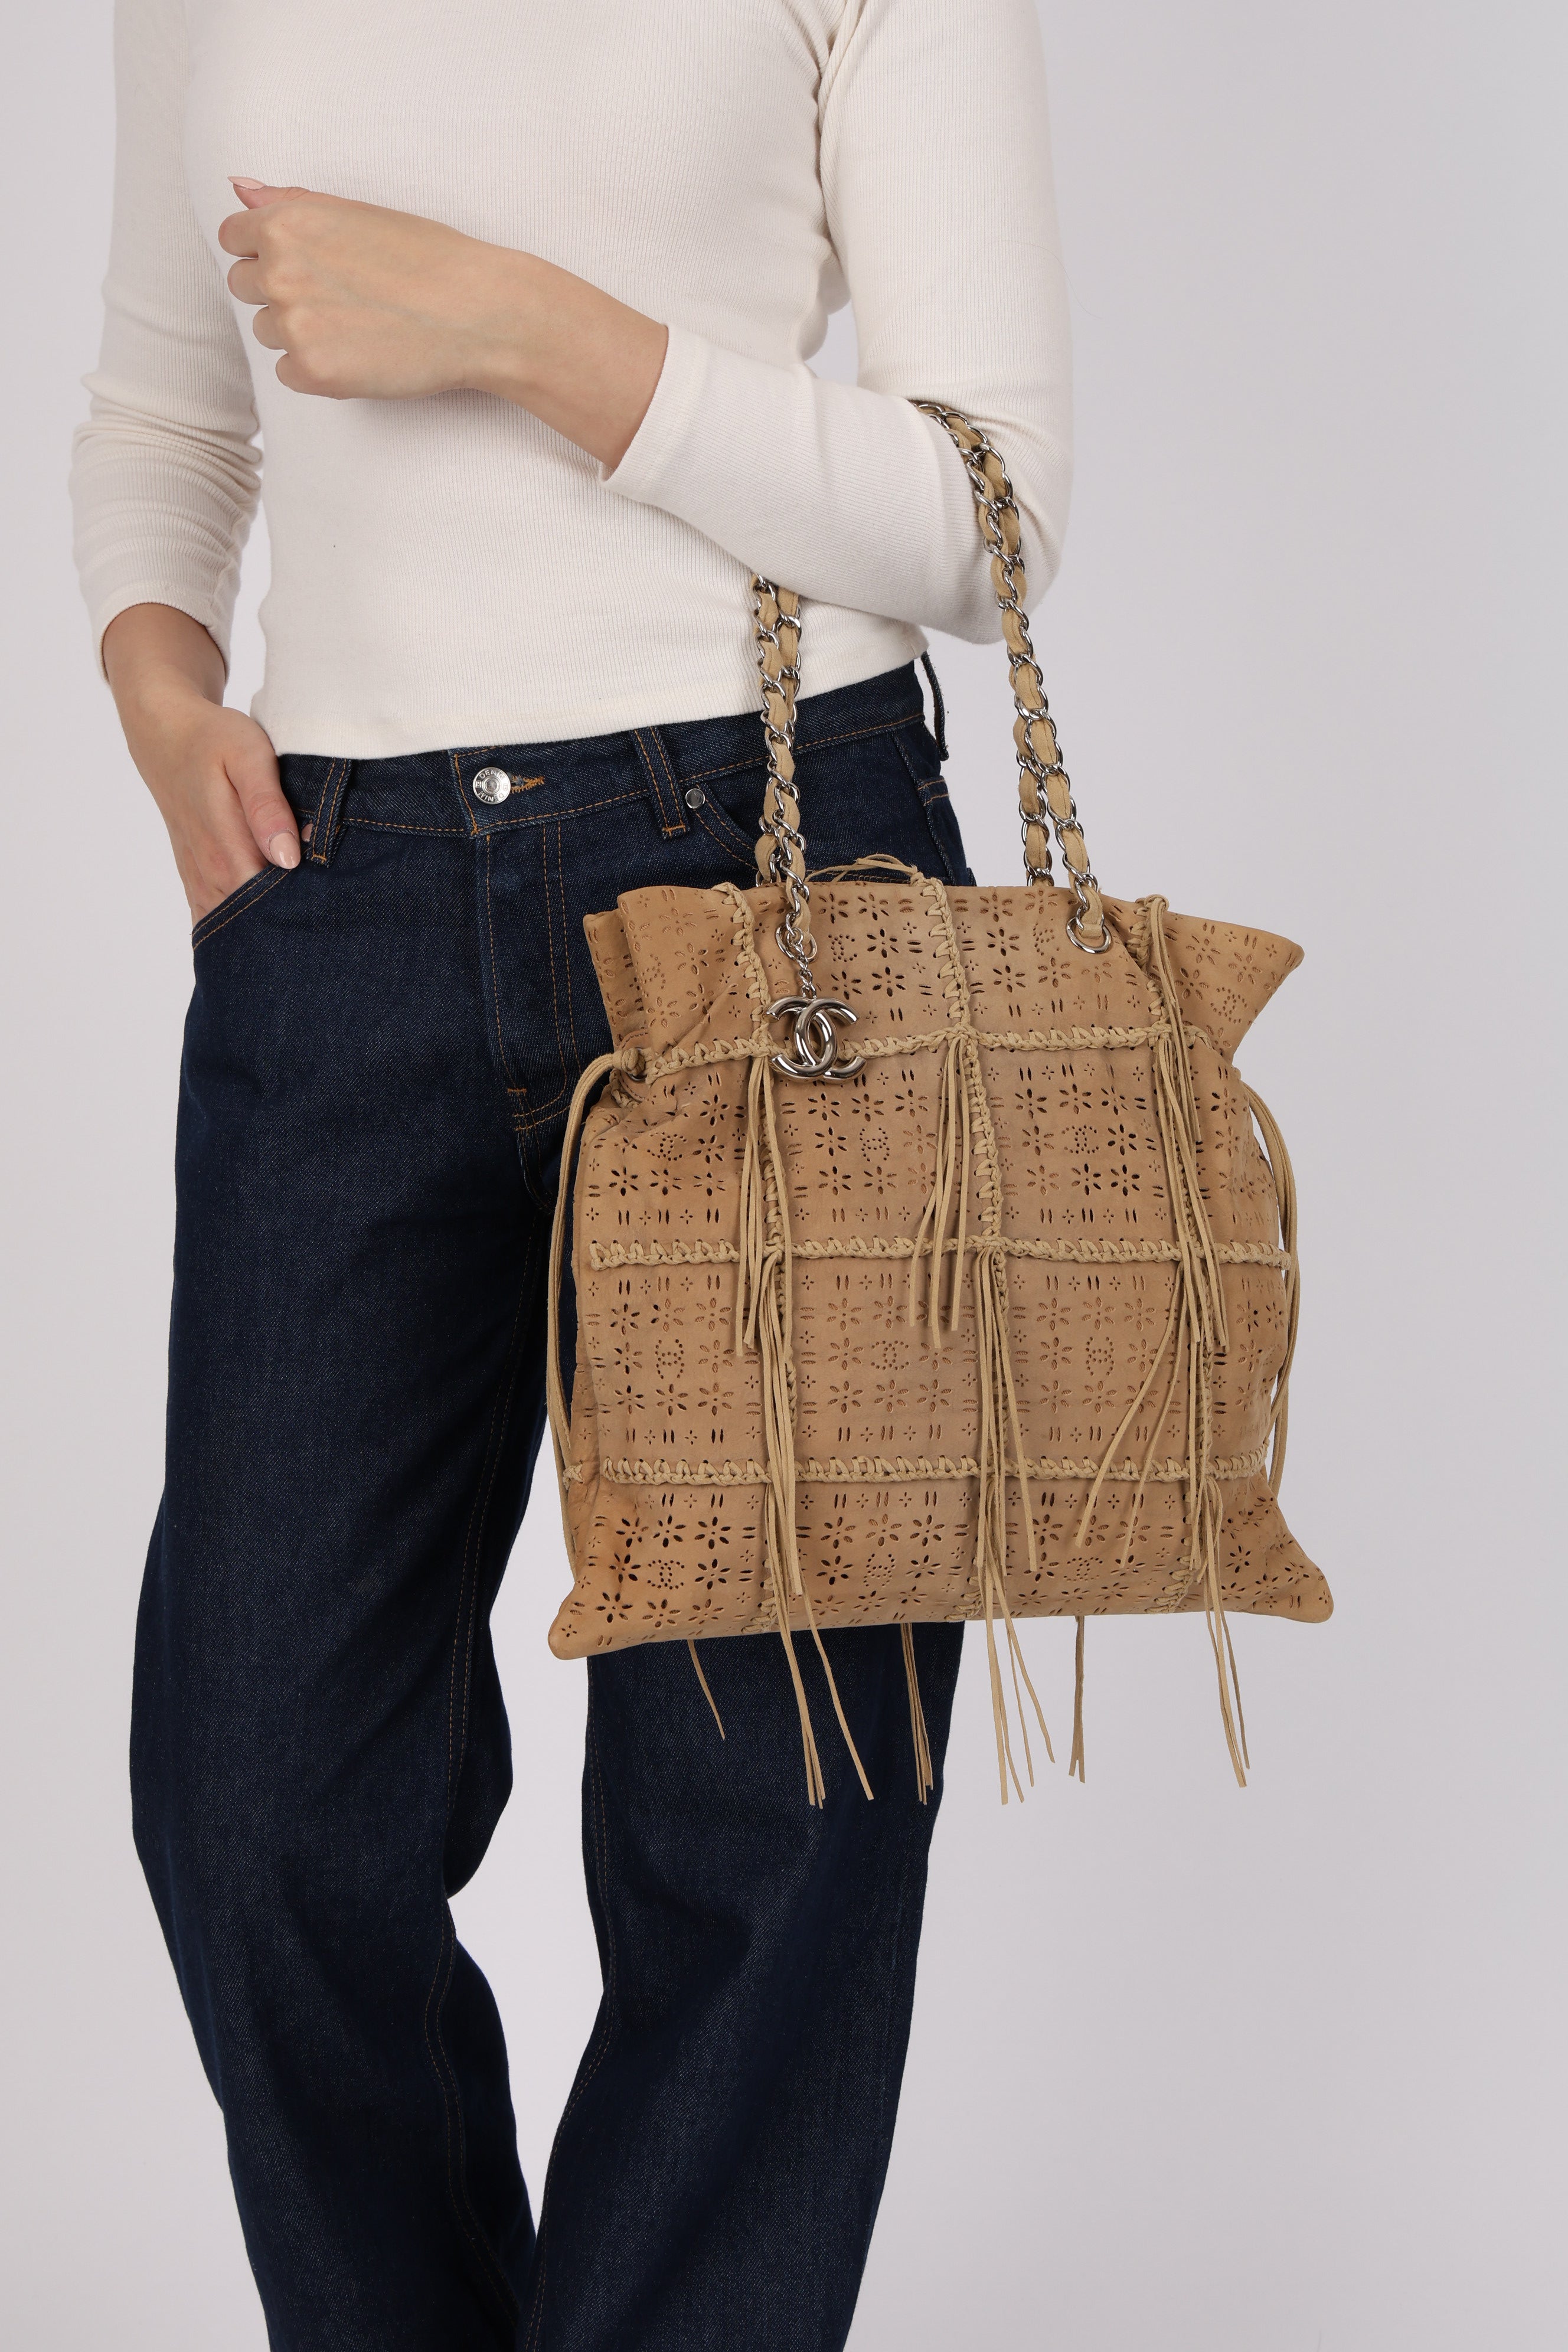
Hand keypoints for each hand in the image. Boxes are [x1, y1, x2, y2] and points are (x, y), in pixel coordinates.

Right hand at [103, 605, 298, 925]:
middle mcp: (211, 873)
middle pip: (259, 919)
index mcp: (227, 848)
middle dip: (294, 921)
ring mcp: (200, 880)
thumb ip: (267, 807)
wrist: (166, 736)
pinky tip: (269, 925)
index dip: (305, 907)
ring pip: (239, 923)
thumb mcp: (248, 757)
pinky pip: (216, 919)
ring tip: (306, 919)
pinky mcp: (196, 880)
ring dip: (271, 924)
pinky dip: (243, 926)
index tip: (333, 901)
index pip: (272, 903)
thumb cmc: (214, 741)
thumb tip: (288, 858)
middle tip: (329, 914)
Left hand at [219, 181, 667, 466]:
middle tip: (340, 299)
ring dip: (300, 333)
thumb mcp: (358, 211)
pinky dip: (316, 371)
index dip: (265, 251)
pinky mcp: (313, 372)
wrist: (478, 312)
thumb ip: (291, 201)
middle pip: (245, 288)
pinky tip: (358, 356)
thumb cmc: (429, 257)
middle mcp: (280, 271)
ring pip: (267, 333)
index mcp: (286, 223)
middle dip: (281, 292)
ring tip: (356, 327)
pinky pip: (288, 374)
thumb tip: (239, 187)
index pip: (233, 237)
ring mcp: (293, 325)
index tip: (305, 265)